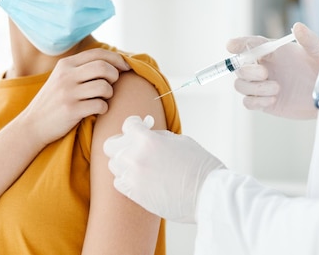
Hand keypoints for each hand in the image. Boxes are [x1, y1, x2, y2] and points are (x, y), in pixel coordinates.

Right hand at [21, 48, 129, 146]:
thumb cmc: (55, 101)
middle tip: (112, 85)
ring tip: (103, 98)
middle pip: (103, 67)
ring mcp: (68, 93)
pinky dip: (104, 108)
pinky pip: (100, 105)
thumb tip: (114, 62)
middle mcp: (66, 76)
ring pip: (104, 86)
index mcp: (65, 64)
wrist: (32, 125)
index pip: (98, 54)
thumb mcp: (62, 78)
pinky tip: (97, 110)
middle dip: (115, 75)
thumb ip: (82, 68)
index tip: (126, 67)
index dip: (117, 59)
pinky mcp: (71, 110)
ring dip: (110, 94)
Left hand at [103, 116, 224, 223]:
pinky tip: (140, 177)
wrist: (207, 194)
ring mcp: (133, 178)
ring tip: (140, 162)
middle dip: (121, 142)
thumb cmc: (199, 166)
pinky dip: (126, 178)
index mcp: (148, 141)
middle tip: (133, 144)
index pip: (128, 125)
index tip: (140, 126)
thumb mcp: (180, 141)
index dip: (135, 123)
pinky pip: (119, 182)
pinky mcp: (134, 195)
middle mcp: (135, 158)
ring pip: (113, 164)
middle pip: (110, 145)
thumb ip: (158, 136)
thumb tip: (147, 134)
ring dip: (124, 161)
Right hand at [228, 22, 318, 118]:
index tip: (231, 46)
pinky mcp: (264, 102)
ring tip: (277, 89)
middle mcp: (264, 66)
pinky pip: (248, 102)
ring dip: (254, 87)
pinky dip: (256, 101)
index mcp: (273, 51)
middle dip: (247, 70)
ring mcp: (262, 85)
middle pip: (239, 67)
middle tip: (265, 73)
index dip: (239, 44)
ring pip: (240, 85)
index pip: (250, 45)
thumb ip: (308, 39)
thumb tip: (297, 26)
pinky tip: (272, 100)